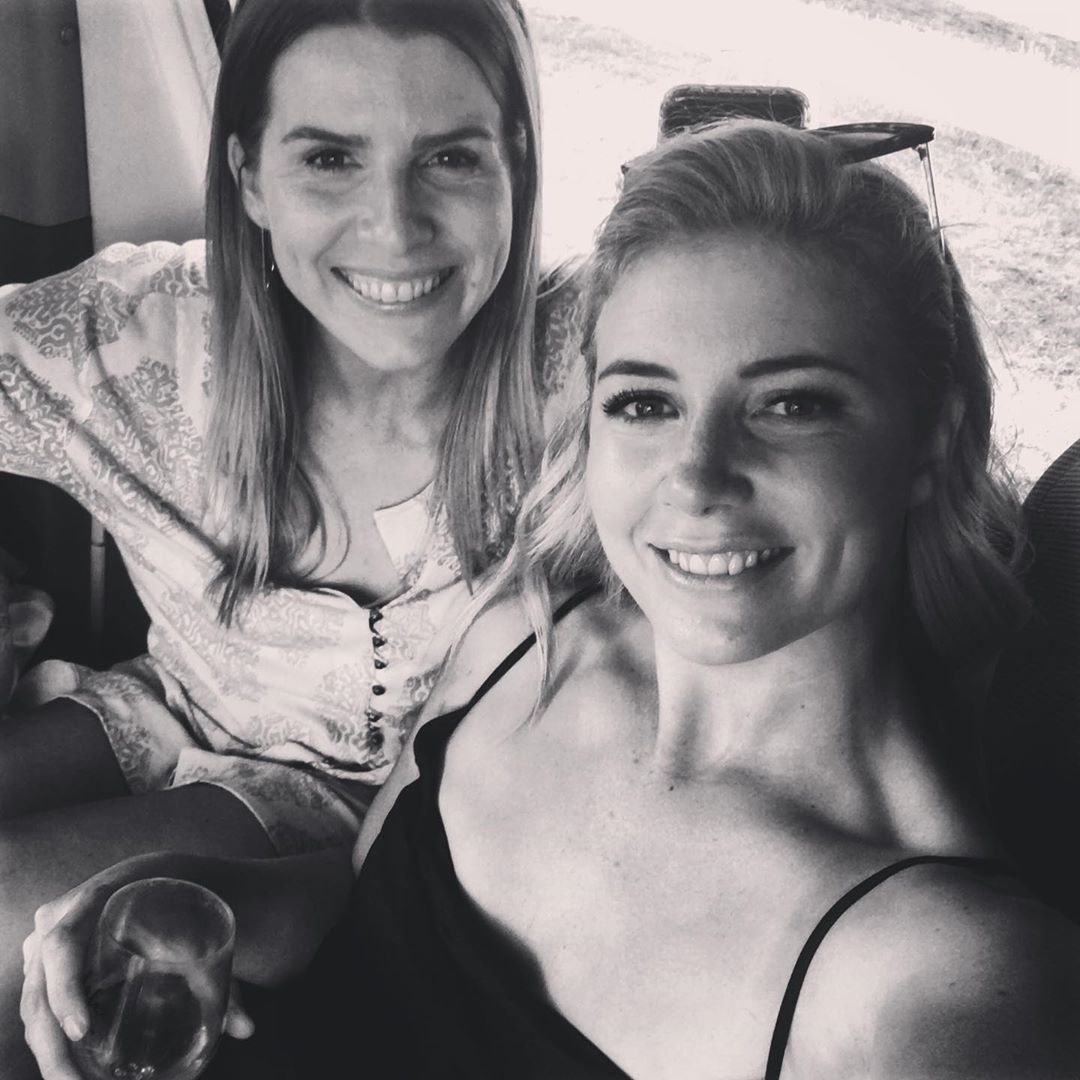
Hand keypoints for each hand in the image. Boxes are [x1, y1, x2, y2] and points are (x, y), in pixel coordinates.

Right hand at [20, 855, 254, 1078]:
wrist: (165, 878)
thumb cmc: (181, 902)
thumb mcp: (199, 927)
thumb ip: (225, 978)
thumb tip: (248, 1029)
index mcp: (96, 896)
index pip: (63, 943)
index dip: (65, 988)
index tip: (81, 1029)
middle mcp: (59, 920)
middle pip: (38, 987)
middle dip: (52, 1045)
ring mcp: (43, 946)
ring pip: (33, 1007)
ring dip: (48, 1054)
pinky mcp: (44, 969)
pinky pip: (37, 1009)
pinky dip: (48, 1044)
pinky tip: (70, 1073)